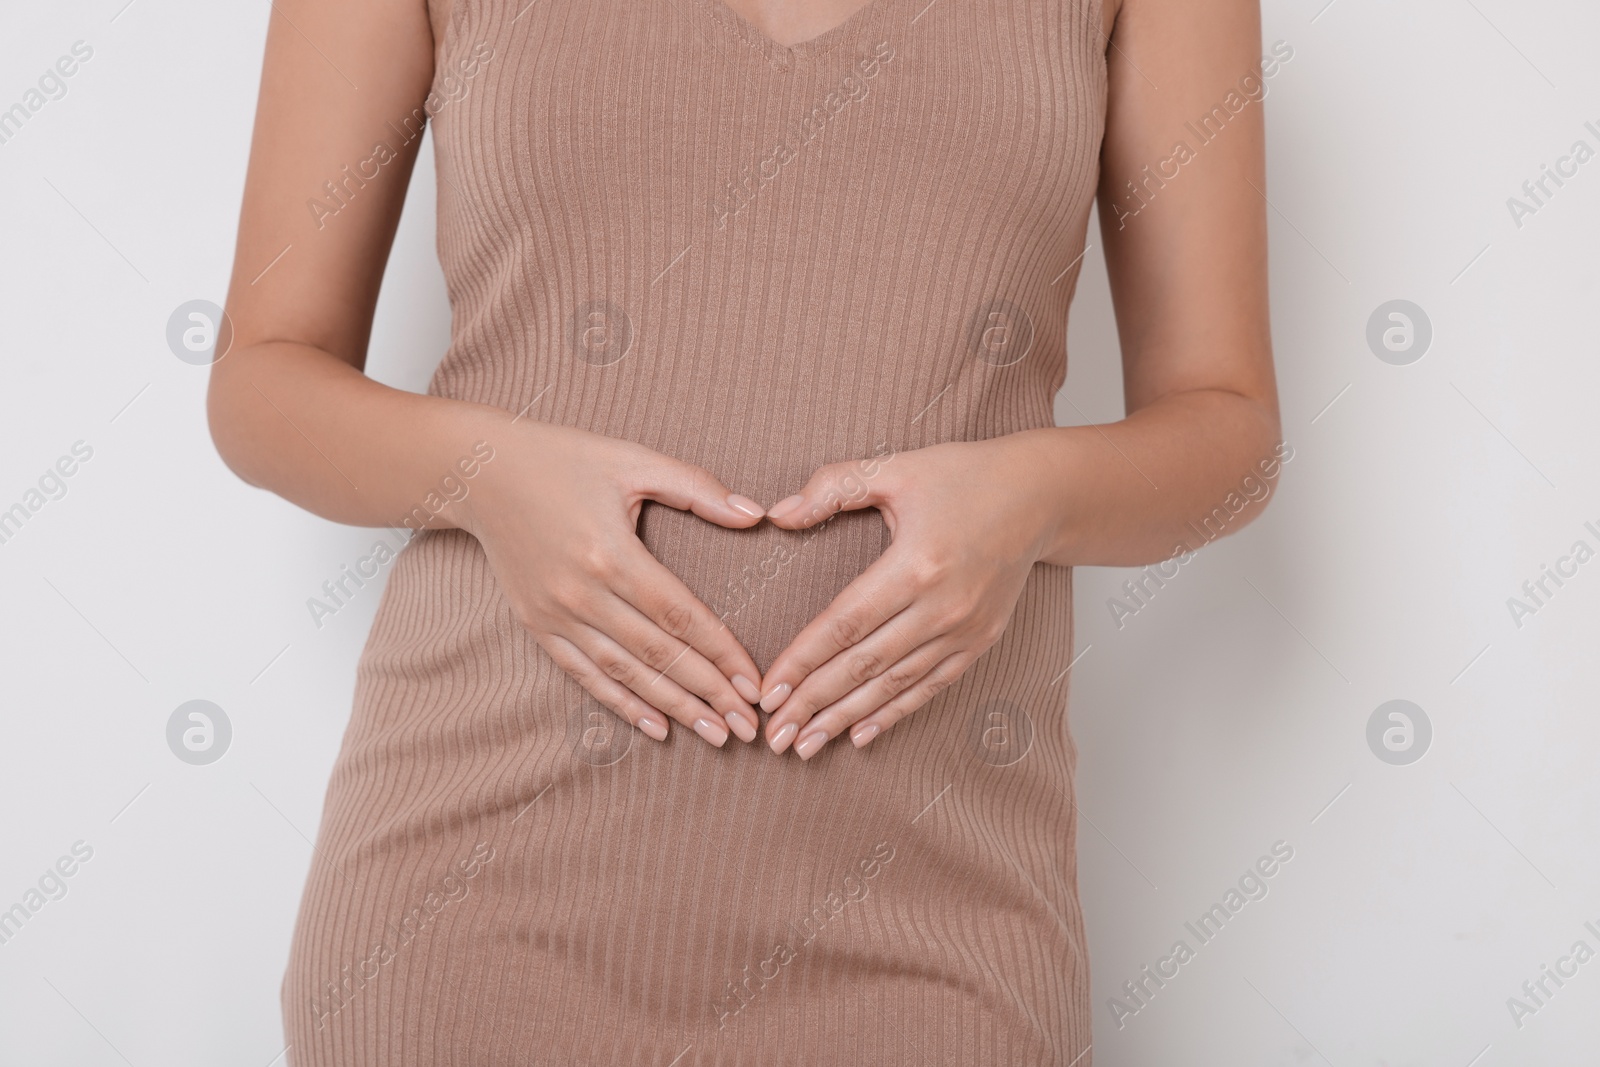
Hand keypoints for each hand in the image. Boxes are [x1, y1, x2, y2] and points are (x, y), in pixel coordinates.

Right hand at [458, 420, 766, 745]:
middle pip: (658, 654)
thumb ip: (696, 488)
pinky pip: (584, 674)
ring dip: (673, 708)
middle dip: (708, 694)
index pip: (680, 615)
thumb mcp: (633, 460)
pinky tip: (656, 727)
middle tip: (747, 726)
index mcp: (611, 552)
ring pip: (624, 673)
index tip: (753, 684)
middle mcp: (582, 592)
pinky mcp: (537, 625)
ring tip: (715, 735)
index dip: (722, 653)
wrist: (482, 472)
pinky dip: (620, 704)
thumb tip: (755, 515)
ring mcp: (555, 614)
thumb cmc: (565, 459)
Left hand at [757, 433, 1058, 757]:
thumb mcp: (894, 467)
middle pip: (863, 665)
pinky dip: (894, 713)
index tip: (769, 692)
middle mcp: (941, 606)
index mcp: (914, 564)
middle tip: (775, 735)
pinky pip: (930, 686)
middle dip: (813, 704)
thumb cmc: (964, 476)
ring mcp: (964, 629)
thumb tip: (777, 515)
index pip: (843, 624)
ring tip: (806, 746)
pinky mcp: (980, 641)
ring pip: (894, 685)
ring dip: (846, 719)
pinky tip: (861, 735)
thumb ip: (832, 487)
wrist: (1040, 494)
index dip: (802, 661)